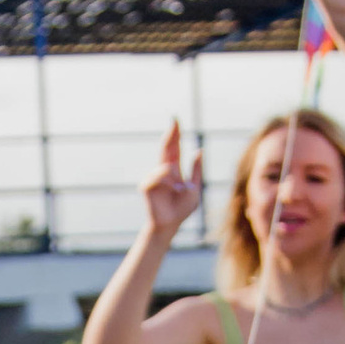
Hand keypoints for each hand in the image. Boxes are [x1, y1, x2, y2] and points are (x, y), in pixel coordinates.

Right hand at [141, 117, 204, 245]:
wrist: (170, 224)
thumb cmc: (181, 209)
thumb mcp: (195, 189)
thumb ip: (196, 170)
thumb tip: (198, 150)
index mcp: (174, 170)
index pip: (174, 148)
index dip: (175, 134)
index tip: (176, 120)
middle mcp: (162, 171)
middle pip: (166, 148)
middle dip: (170, 134)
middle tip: (174, 119)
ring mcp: (153, 177)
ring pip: (164, 167)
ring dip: (173, 178)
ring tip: (177, 190)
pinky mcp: (146, 185)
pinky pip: (157, 177)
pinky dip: (165, 182)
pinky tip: (170, 190)